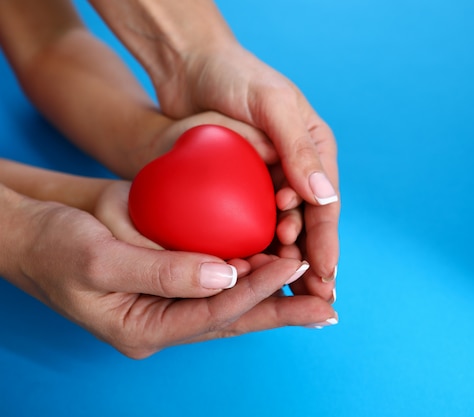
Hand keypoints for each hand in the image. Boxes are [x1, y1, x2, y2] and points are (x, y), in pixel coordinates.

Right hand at [9, 195, 336, 358]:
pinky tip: (278, 259)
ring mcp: (171, 296)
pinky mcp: (175, 270)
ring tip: (314, 285)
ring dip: (273, 291)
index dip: (256, 290)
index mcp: (145, 329)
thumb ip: (163, 273)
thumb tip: (226, 275)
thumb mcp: (100, 260)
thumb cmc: (53, 246)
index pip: (213, 314)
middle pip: (233, 318)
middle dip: (281, 311)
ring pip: (232, 299)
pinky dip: (250, 267)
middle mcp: (164, 318)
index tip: (293, 265)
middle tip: (326, 305)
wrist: (35, 226)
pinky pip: (221, 273)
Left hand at [155, 45, 339, 299]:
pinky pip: (253, 224)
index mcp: (316, 149)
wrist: (189, 65)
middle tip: (311, 301)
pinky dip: (256, 249)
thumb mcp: (274, 105)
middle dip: (310, 264)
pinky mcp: (241, 186)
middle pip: (309, 225)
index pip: (326, 205)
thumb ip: (300, 149)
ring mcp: (269, 178)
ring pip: (282, 231)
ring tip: (285, 296)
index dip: (326, 244)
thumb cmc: (236, 75)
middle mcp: (297, 168)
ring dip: (285, 263)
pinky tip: (252, 273)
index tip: (324, 278)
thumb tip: (325, 195)